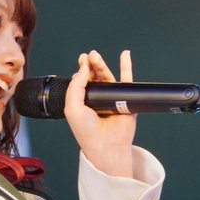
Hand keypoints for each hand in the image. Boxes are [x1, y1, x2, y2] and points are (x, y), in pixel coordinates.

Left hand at [64, 50, 136, 177]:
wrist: (105, 145)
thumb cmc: (86, 130)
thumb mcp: (72, 107)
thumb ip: (75, 87)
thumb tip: (84, 68)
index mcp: (82, 101)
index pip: (82, 81)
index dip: (81, 69)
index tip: (81, 60)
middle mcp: (97, 99)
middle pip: (94, 76)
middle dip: (91, 64)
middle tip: (89, 55)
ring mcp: (112, 99)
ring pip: (108, 76)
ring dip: (102, 64)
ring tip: (96, 56)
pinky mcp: (126, 100)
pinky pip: (127, 80)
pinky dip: (126, 66)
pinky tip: (125, 54)